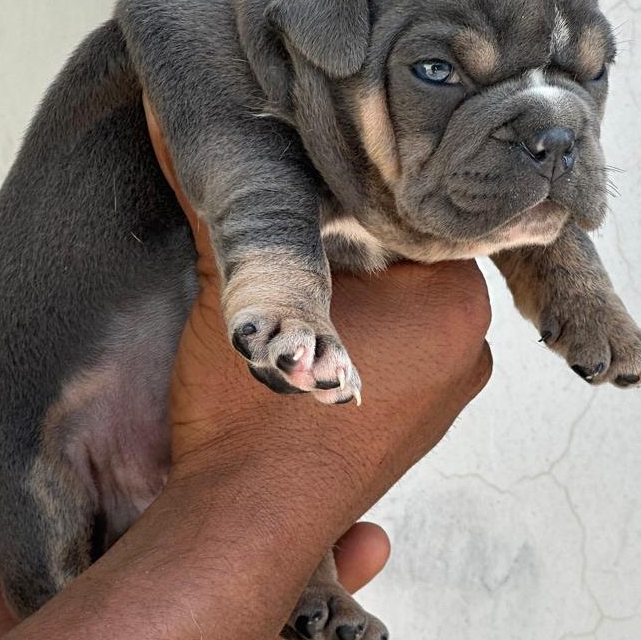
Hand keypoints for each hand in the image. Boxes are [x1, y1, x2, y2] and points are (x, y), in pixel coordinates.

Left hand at [0, 357, 390, 639]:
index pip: (179, 477)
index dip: (232, 450)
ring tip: (365, 551)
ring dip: (313, 589)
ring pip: (242, 613)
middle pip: (225, 541)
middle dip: (296, 512)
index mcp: (87, 520)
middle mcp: (123, 579)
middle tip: (352, 478)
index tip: (280, 410)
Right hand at [144, 95, 492, 534]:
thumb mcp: (237, 291)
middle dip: (360, 245)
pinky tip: (316, 341)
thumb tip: (168, 111)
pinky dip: (361, 341)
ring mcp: (448, 399)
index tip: (314, 180)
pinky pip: (398, 358)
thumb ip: (219, 200)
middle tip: (301, 227)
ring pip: (405, 312)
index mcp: (455, 304)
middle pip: (414, 261)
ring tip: (302, 287)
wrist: (243, 528)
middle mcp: (472, 351)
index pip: (418, 214)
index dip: (359, 193)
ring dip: (358, 297)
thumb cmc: (253, 413)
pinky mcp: (417, 432)